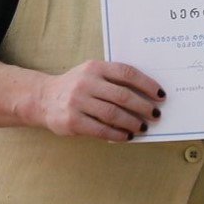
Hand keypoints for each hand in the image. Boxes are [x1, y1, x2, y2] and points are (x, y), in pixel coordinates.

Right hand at [30, 59, 164, 140]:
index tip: (160, 95)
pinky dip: (118, 134)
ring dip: (132, 122)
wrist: (43, 98)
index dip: (146, 84)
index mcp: (94, 67)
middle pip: (122, 95)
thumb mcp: (91, 73)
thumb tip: (146, 93)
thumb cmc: (75, 86)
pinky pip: (101, 129)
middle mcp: (86, 83)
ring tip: (143, 126)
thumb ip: (113, 79)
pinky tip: (127, 136)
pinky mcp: (72, 121)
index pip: (126, 73)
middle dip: (143, 106)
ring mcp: (77, 102)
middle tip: (155, 114)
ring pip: (113, 114)